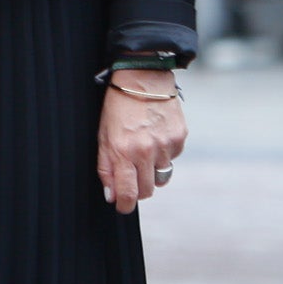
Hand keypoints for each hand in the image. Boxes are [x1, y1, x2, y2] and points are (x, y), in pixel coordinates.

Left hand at [98, 74, 185, 212]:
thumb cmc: (118, 107)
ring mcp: (165, 145)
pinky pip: (172, 157)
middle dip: (139, 189)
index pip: (128, 194)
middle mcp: (146, 151)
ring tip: (145, 150)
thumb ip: (106, 168)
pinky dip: (165, 153)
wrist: (143, 77)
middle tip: (133, 177)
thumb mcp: (103, 136)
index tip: (123, 206)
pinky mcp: (179, 137)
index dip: (125, 205)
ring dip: (153, 170)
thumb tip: (112, 196)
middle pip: (148, 190)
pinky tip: (156, 135)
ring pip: (162, 176)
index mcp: (123, 152)